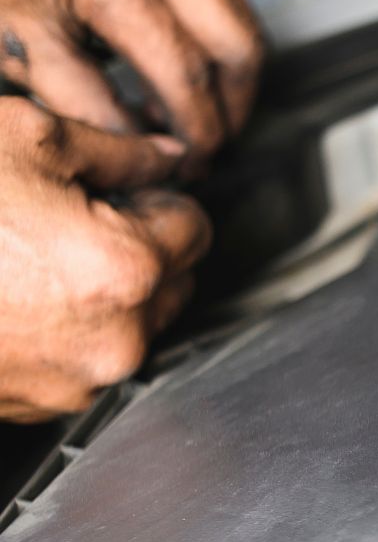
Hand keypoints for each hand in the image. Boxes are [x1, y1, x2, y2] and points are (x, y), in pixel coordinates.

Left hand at [0, 0, 263, 161]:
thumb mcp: (21, 47)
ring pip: (244, 22)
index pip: (185, 71)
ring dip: (230, 79)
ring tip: (186, 111)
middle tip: (204, 147)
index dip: (197, 132)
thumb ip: (88, 107)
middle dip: (231, 110)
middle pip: (239, 47)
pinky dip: (215, 43)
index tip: (190, 165)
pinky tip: (178, 67)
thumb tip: (148, 153)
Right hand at [0, 99, 206, 421]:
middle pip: (172, 279)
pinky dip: (66, 326)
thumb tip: (164, 154)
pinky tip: (14, 291)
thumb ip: (117, 149)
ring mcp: (74, 379)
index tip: (124, 186)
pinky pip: (82, 356)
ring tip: (34, 253)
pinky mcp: (39, 403)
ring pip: (131, 322)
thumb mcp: (26, 138)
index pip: (194, 225)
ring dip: (105, 290)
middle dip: (138, 244)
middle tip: (71, 215)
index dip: (157, 197)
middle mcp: (114, 336)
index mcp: (125, 268)